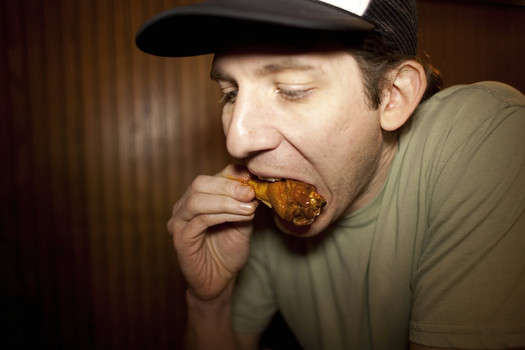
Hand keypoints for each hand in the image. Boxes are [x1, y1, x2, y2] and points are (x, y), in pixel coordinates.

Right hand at [167, 165, 257, 300]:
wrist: (219, 281)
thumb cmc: (229, 251)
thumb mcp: (242, 222)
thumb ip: (245, 204)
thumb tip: (256, 184)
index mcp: (198, 198)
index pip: (212, 176)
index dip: (232, 174)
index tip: (252, 177)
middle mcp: (184, 206)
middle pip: (200, 183)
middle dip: (228, 186)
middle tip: (250, 192)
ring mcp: (179, 222)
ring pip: (197, 200)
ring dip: (226, 201)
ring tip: (248, 207)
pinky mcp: (180, 238)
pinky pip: (200, 221)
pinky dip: (223, 215)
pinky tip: (241, 217)